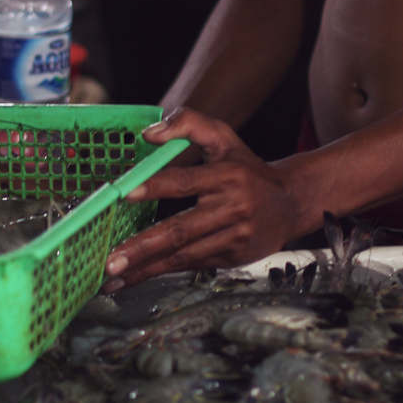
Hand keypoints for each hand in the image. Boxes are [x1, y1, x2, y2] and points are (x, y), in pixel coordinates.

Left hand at [102, 108, 302, 290]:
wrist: (291, 204)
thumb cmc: (248, 168)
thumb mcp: (224, 138)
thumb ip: (188, 124)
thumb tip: (148, 133)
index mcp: (226, 176)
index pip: (185, 181)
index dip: (155, 186)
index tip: (126, 193)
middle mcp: (231, 209)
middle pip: (180, 230)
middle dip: (143, 247)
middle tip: (111, 260)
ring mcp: (232, 237)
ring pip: (183, 255)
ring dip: (146, 268)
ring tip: (113, 277)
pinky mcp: (231, 258)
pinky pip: (191, 265)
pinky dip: (161, 273)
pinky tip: (135, 278)